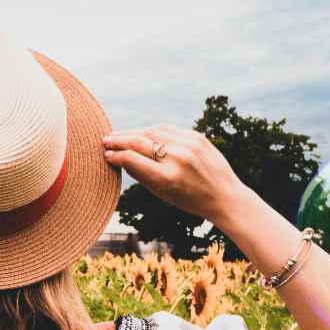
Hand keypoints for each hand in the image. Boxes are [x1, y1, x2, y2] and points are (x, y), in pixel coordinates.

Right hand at [103, 125, 243, 221]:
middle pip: (139, 142)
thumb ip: (140, 175)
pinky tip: (141, 133)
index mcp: (167, 178)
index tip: (106, 155)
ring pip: (152, 131)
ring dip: (133, 132)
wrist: (224, 195)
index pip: (131, 159)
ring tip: (119, 135)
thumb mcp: (162, 194)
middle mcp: (177, 158)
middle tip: (105, 141)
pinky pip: (168, 129)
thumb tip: (119, 157)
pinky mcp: (197, 136)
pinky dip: (152, 131)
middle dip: (119, 140)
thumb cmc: (190, 199)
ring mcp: (189, 144)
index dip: (115, 155)